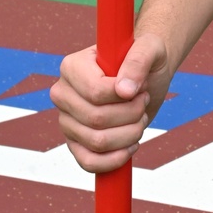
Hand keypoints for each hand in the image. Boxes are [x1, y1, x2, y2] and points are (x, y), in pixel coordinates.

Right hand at [49, 33, 171, 173]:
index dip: (125, 97)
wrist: (148, 74)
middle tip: (144, 102)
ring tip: (140, 118)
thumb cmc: (147, 56)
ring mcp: (66, 121)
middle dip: (131, 115)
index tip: (141, 89)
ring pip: (97, 142)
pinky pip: (89, 163)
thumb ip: (138, 61)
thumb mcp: (150, 49)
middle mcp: (63, 94)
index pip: (96, 92)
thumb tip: (124, 91)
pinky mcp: (75, 143)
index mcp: (72, 66)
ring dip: (130, 134)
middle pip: (97, 119)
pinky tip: (132, 144)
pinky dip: (116, 159)